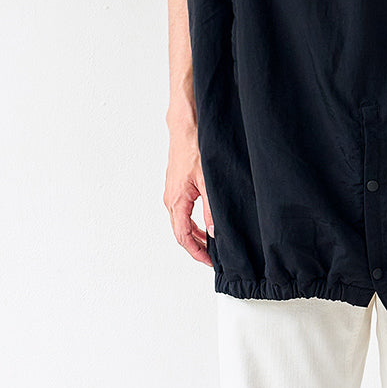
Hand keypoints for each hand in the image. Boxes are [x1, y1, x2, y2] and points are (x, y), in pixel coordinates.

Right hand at [163, 123, 214, 266]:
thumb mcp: (208, 180)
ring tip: (212, 241)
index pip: (183, 236)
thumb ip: (211, 208)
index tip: (209, 261)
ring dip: (195, 233)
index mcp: (176, 200)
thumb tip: (214, 231)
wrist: (186, 127)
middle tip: (213, 255)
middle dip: (197, 246)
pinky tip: (205, 221)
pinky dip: (193, 221)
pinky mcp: (176, 186)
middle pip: (181, 232)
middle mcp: (170, 199)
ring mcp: (172, 192)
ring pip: (182, 222)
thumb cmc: (194, 147)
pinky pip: (182, 211)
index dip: (196, 252)